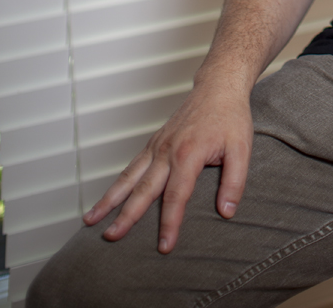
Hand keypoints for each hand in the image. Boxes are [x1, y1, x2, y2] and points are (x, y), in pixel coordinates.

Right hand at [82, 82, 253, 253]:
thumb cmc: (231, 116)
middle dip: (126, 216)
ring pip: (129, 176)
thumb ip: (235, 181)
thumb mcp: (242, 148)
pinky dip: (118, 182)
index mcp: (189, 154)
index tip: (164, 246)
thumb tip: (226, 211)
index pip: (177, 196)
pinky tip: (108, 197)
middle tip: (111, 237)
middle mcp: (167, 150)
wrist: (219, 86)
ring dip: (109, 199)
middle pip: (144, 189)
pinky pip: (132, 165)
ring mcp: (158, 145)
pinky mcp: (155, 142)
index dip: (170, 223)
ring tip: (90, 219)